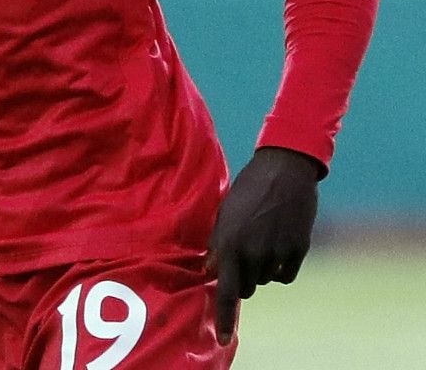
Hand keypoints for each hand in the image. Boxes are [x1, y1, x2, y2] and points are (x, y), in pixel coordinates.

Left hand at [208, 145, 322, 343]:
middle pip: (245, 288)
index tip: (223, 340)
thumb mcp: (224, 215)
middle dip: (241, 279)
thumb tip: (211, 270)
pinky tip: (277, 244)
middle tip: (242, 255)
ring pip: (265, 281)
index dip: (223, 318)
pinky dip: (280, 268)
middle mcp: (254, 254)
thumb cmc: (246, 190)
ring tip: (260, 238)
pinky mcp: (299, 251)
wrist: (283, 171)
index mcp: (230, 245)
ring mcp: (278, 254)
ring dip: (261, 270)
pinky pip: (286, 275)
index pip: (226, 292)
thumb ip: (218, 245)